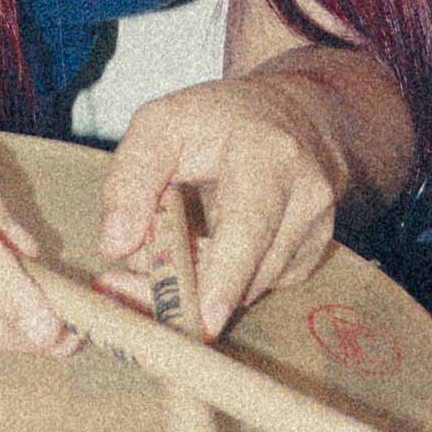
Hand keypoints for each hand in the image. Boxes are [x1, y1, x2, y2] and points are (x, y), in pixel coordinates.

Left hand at [95, 64, 362, 337]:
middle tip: (119, 286)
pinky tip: (200, 250)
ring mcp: (316, 230)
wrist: (297, 113)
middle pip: (246, 272)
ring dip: (197, 286)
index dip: (224, 277)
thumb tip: (115, 246)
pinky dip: (220, 283)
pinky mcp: (311, 255)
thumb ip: (129, 178)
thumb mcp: (161, 124)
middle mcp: (305, 196)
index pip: (248, 227)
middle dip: (184, 291)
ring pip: (248, 289)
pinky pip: (257, 288)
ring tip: (159, 249)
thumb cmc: (220, 118)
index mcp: (268, 156)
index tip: (203, 318)